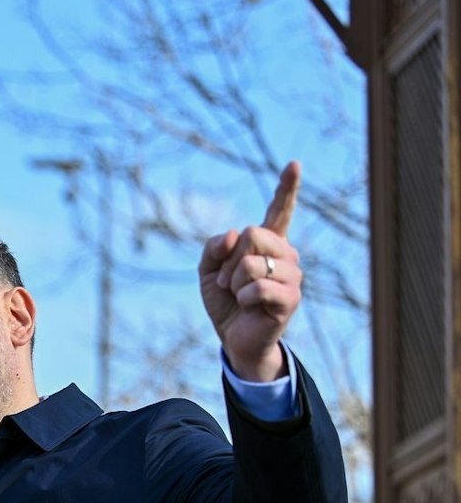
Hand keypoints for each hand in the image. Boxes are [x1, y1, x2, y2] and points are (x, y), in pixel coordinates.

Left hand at [199, 161, 302, 380]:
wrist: (234, 338)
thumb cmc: (226, 301)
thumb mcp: (209, 270)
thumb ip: (214, 247)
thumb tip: (233, 235)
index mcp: (268, 243)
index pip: (279, 211)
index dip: (286, 188)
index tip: (294, 164)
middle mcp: (286, 254)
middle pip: (253, 234)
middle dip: (230, 259)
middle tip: (230, 281)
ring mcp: (292, 275)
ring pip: (253, 262)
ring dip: (235, 281)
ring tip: (239, 295)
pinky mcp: (290, 298)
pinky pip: (257, 287)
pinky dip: (242, 297)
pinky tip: (248, 306)